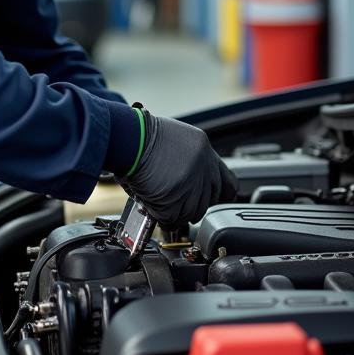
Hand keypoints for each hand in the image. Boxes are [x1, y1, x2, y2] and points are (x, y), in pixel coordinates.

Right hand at [118, 109, 236, 226]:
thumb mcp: (173, 138)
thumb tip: (185, 177)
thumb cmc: (138, 134)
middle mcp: (203, 167)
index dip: (218, 192)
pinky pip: (172, 219)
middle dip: (194, 203)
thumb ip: (187, 158)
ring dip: (177, 211)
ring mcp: (191, 185)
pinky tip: (152, 206)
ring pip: (192, 212)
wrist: (126, 138)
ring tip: (159, 201)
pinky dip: (162, 217)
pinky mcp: (175, 201)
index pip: (227, 181)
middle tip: (176, 200)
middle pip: (210, 199)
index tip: (211, 197)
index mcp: (203, 148)